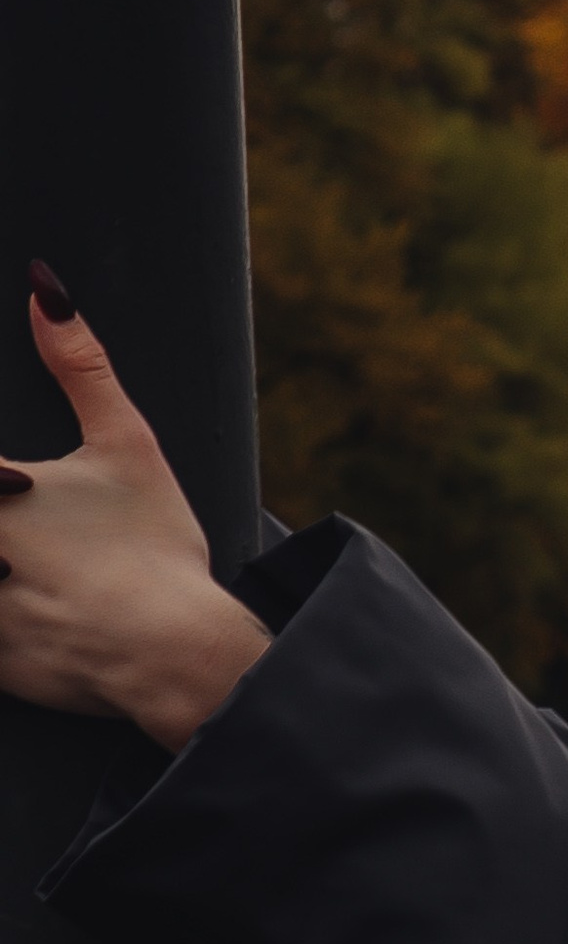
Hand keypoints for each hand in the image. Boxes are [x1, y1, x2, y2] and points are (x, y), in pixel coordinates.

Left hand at [0, 277, 267, 748]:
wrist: (175, 656)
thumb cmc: (152, 549)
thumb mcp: (126, 447)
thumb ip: (80, 366)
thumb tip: (45, 288)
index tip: (15, 488)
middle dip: (5, 519)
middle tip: (23, 525)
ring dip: (5, 569)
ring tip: (36, 567)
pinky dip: (8, 630)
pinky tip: (43, 609)